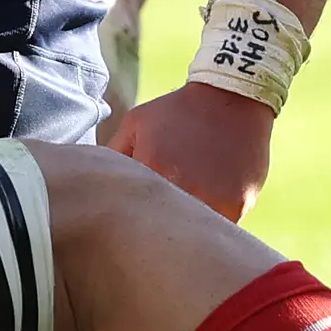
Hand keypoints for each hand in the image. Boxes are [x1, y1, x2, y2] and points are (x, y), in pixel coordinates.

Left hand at [108, 81, 276, 221]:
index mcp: (155, 170)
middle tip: (156, 221)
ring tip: (184, 209)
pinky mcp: (238, 204)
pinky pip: (220, 227)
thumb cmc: (177, 111)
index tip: (132, 215)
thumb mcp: (135, 124)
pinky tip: (209, 196)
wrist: (230, 97)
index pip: (134, 214)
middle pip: (165, 229)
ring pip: (194, 232)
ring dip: (188, 227)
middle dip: (158, 228)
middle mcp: (186, 189)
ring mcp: (215, 200)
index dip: (131, 217)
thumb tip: (92, 185)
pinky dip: (213, 219)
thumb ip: (112, 156)